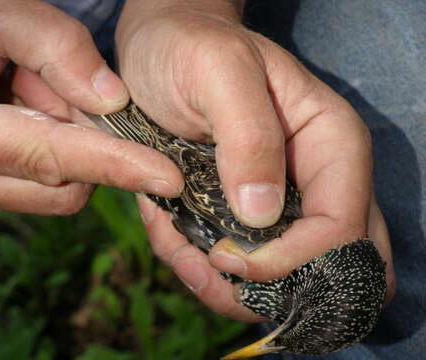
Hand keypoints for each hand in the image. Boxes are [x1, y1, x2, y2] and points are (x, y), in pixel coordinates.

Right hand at [0, 0, 182, 213]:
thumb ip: (48, 44)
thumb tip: (112, 97)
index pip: (54, 156)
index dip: (116, 166)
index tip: (167, 179)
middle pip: (63, 185)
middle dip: (84, 142)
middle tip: (52, 84)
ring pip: (53, 189)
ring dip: (66, 144)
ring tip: (26, 89)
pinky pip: (34, 181)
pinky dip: (50, 149)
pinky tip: (24, 107)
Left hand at [118, 0, 394, 320]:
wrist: (161, 49)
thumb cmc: (191, 47)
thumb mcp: (219, 71)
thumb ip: (249, 135)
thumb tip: (261, 215)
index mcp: (330, 144)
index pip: (342, 227)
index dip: (291, 259)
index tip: (227, 258)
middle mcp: (316, 182)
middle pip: (329, 268)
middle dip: (271, 290)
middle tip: (212, 274)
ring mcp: (281, 204)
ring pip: (283, 281)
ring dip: (228, 288)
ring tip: (182, 255)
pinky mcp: (244, 216)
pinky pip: (238, 268)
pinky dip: (203, 269)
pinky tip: (172, 236)